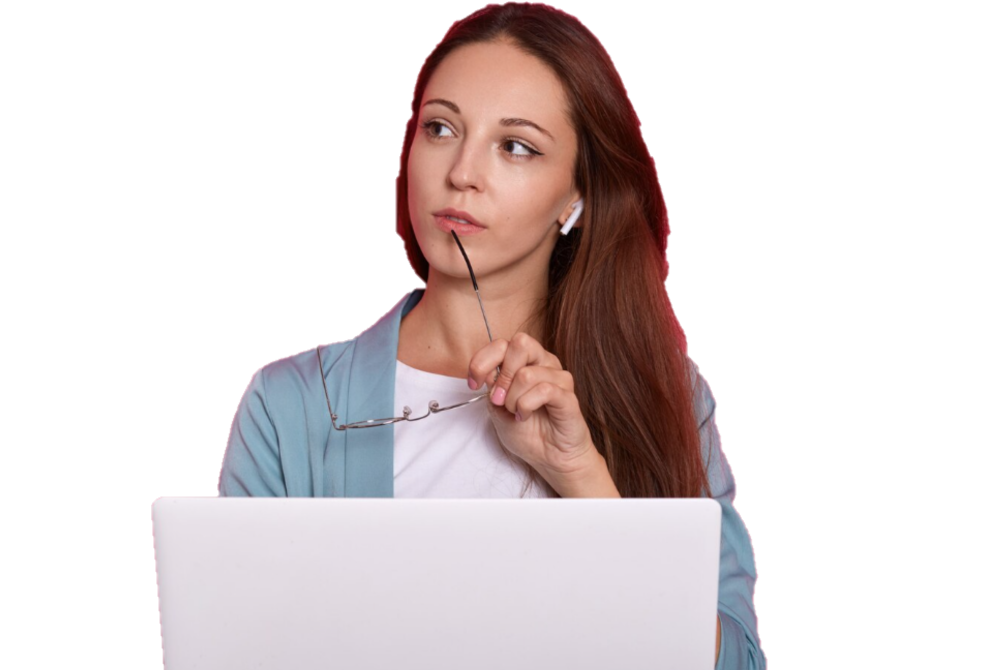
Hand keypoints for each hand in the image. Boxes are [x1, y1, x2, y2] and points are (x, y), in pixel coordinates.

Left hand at [467, 332, 597, 480]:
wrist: (549, 458)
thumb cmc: (527, 432)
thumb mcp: (497, 409)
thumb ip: (492, 387)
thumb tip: (488, 373)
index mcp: (526, 362)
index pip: (502, 344)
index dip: (482, 361)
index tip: (474, 384)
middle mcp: (544, 363)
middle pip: (520, 343)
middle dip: (502, 375)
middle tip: (499, 399)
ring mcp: (559, 378)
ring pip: (527, 374)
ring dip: (512, 399)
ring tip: (516, 413)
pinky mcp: (569, 396)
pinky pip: (543, 391)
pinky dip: (526, 406)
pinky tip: (524, 416)